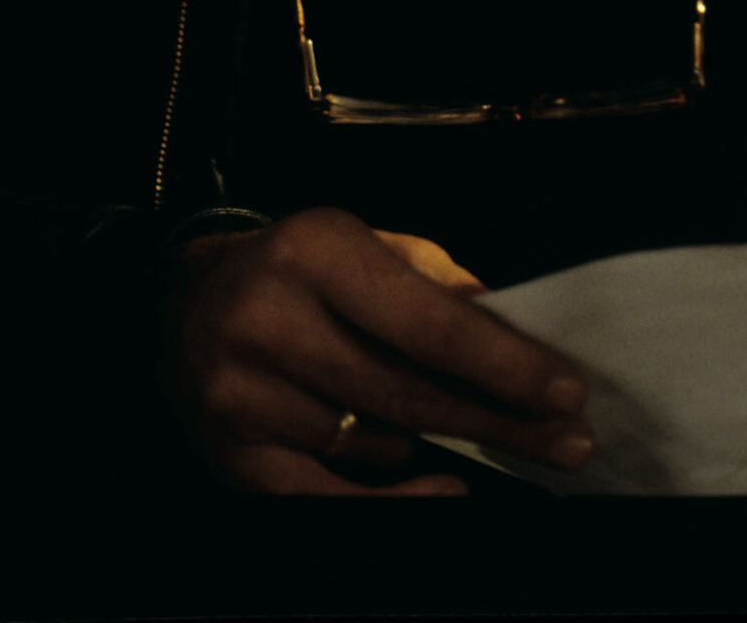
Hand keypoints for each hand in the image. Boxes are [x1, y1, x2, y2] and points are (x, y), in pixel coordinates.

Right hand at [162, 207, 591, 495]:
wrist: (177, 301)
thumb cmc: (299, 272)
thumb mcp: (369, 246)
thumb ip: (439, 285)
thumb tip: (515, 332)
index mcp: (318, 251)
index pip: (430, 323)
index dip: (505, 364)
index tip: (566, 392)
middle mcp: (271, 319)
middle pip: (411, 391)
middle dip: (502, 422)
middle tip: (569, 444)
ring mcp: (241, 392)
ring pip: (376, 442)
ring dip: (439, 443)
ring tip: (479, 430)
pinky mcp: (227, 453)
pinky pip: (327, 497)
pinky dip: (392, 502)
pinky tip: (443, 492)